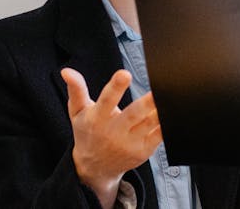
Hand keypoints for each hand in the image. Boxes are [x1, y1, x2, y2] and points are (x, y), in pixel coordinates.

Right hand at [61, 68, 162, 207]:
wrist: (95, 167)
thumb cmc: (87, 133)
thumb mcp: (77, 113)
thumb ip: (76, 90)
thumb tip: (67, 71)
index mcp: (97, 119)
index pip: (106, 101)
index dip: (115, 87)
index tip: (124, 74)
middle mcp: (114, 132)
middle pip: (134, 114)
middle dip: (146, 102)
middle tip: (157, 89)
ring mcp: (130, 143)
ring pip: (150, 123)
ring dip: (160, 110)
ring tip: (170, 94)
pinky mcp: (144, 150)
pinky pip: (159, 134)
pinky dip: (166, 123)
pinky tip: (172, 110)